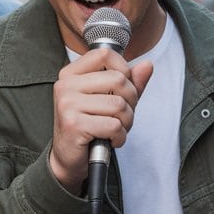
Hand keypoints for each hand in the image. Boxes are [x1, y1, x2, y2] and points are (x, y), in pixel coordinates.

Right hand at [49, 47, 153, 190]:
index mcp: (71, 74)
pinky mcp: (74, 124)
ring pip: (119, 104)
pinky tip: (111, 140)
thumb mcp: (109, 100)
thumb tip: (147, 65)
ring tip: (116, 129)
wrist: (69, 159)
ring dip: (127, 122)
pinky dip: (120, 136)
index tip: (123, 88)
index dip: (124, 69)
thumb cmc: (90, 126)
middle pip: (118, 79)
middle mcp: (66, 85)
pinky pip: (114, 125)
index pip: (105, 54)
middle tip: (122, 116)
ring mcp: (68, 104)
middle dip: (131, 101)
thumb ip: (129, 82)